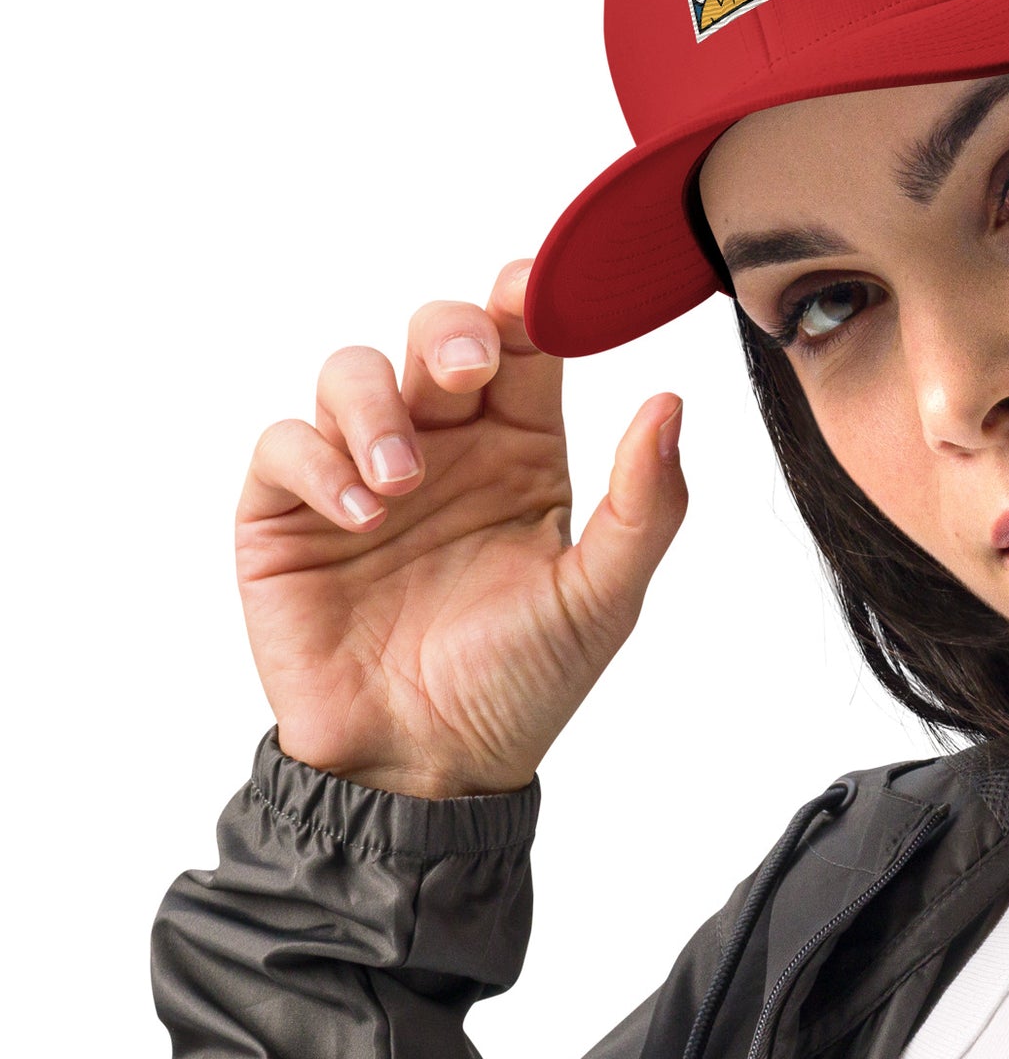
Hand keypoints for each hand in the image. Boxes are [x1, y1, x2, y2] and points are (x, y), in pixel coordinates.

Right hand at [236, 259, 685, 796]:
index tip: (543, 290)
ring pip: (353, 372)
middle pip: (437, 335)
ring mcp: (361, 473)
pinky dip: (318, 461)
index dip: (533, 303)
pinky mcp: (288, 513)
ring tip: (404, 482)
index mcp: (522, 452)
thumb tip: (672, 402)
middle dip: (451, 330)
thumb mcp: (601, 597)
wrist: (425, 768)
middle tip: (468, 369)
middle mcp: (444, 448)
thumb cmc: (521, 684)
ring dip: (376, 407)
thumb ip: (645, 505)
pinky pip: (285, 443)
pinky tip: (361, 513)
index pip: (527, 348)